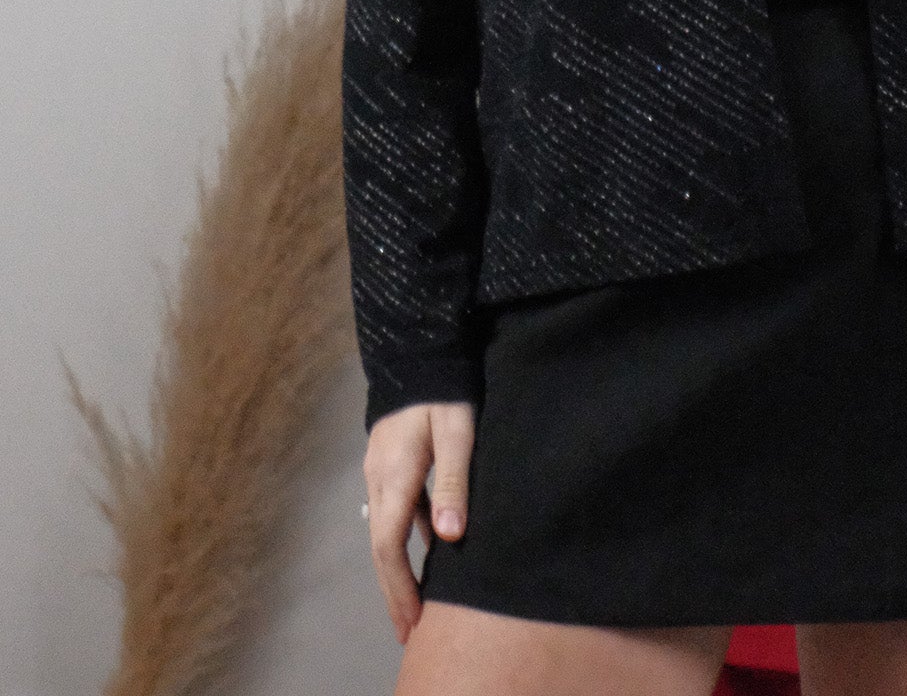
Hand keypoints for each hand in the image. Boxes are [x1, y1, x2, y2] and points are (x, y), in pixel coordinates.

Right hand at [363, 399, 475, 645]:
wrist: (418, 346)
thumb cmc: (443, 389)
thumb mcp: (457, 432)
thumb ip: (453, 483)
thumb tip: (449, 539)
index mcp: (394, 478)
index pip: (389, 548)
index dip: (400, 589)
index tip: (413, 623)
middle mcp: (378, 479)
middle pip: (381, 547)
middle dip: (394, 591)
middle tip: (409, 631)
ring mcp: (380, 468)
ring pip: (385, 529)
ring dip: (399, 567)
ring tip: (419, 600)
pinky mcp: (388, 459)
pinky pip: (394, 509)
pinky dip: (407, 535)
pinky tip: (431, 546)